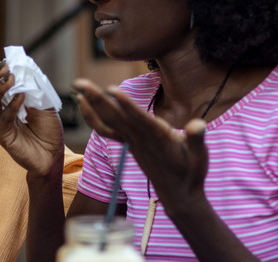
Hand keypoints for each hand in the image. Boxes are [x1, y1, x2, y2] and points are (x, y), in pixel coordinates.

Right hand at [0, 61, 64, 177]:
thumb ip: (34, 88)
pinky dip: (12, 105)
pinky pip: (3, 118)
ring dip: (0, 87)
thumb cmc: (48, 130)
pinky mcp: (3, 135)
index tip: (5, 61)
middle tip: (2, 66)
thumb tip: (25, 68)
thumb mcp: (44, 103)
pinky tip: (21, 96)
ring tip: (11, 78)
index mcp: (5, 101)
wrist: (53, 155)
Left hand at [72, 78, 208, 203]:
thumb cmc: (191, 172)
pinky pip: (106, 130)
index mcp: (159, 138)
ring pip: (108, 121)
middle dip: (98, 99)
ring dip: (91, 104)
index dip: (127, 105)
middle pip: (116, 117)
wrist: (178, 195)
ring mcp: (132, 142)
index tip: (112, 90)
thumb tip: (198, 124)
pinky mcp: (128, 144)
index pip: (140, 120)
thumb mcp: (200, 157)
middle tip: (79, 82)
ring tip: (77, 86)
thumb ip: (197, 139)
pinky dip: (93, 117)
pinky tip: (83, 103)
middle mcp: (141, 139)